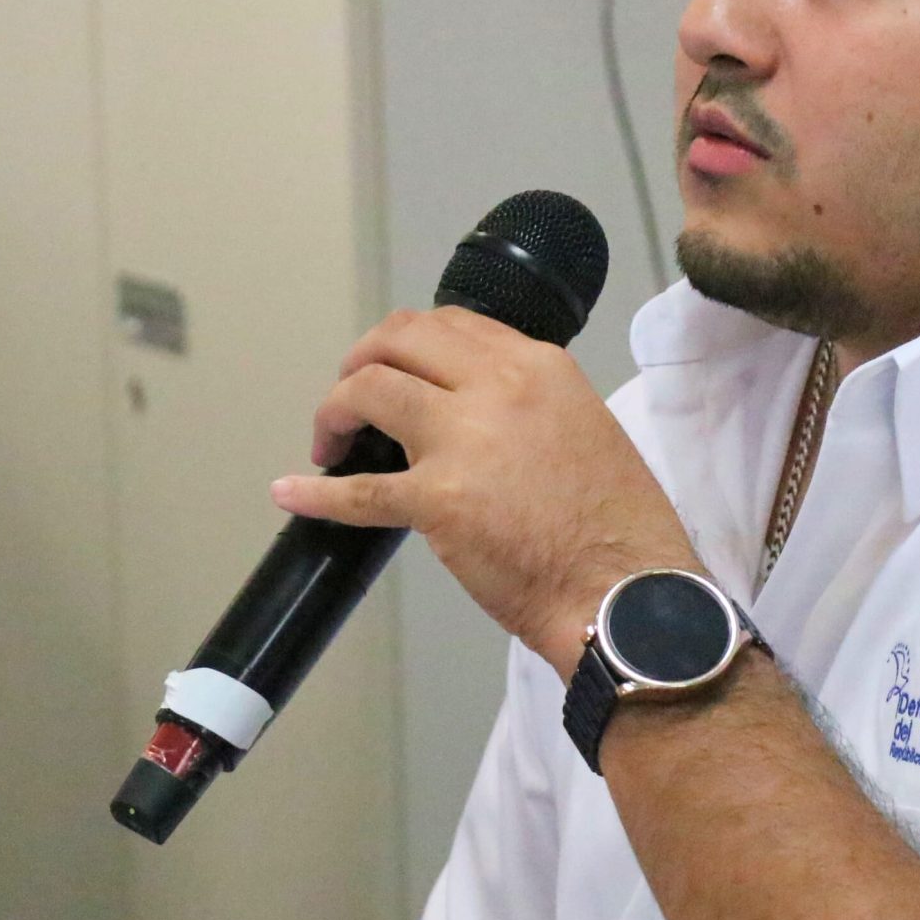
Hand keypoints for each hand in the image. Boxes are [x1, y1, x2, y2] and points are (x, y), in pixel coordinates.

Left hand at [273, 307, 701, 674]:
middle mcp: (498, 387)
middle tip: (349, 398)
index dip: (408, 345)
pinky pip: (357, 491)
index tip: (395, 370)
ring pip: (369, 391)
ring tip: (329, 444)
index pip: (453, 325)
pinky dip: (317, 493)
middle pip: (399, 340)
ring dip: (335, 412)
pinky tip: (293, 492)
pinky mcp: (438, 500)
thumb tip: (476, 415)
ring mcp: (463, 440)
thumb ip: (529, 406)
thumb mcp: (586, 429)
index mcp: (540, 368)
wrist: (626, 594)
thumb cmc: (618, 529)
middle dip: (359, 361)